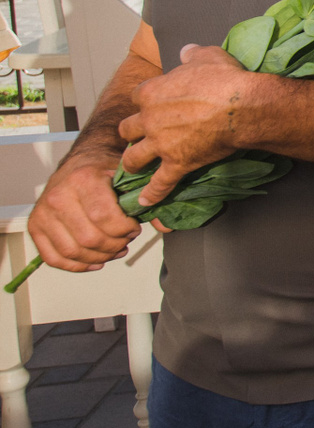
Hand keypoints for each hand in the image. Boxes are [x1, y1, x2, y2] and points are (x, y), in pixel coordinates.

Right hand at [25, 148, 141, 271]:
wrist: (80, 161)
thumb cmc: (104, 170)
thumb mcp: (127, 177)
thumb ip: (146, 199)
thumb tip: (165, 226)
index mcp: (83, 180)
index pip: (104, 218)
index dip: (124, 229)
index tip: (134, 227)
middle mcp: (58, 197)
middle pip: (90, 239)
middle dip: (115, 244)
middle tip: (126, 239)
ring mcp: (43, 213)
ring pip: (73, 251)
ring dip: (100, 256)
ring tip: (115, 249)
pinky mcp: (35, 227)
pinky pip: (54, 258)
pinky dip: (77, 265)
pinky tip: (96, 260)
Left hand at [118, 45, 260, 206]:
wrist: (242, 106)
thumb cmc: (225, 79)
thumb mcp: (208, 56)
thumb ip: (192, 54)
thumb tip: (185, 51)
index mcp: (152, 92)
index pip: (137, 96)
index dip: (145, 101)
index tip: (152, 104)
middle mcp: (149, 119)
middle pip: (126, 129)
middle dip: (131, 133)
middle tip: (139, 137)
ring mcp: (161, 143)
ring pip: (134, 157)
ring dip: (132, 163)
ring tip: (134, 167)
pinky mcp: (176, 163)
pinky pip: (160, 183)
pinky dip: (153, 194)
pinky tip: (146, 201)